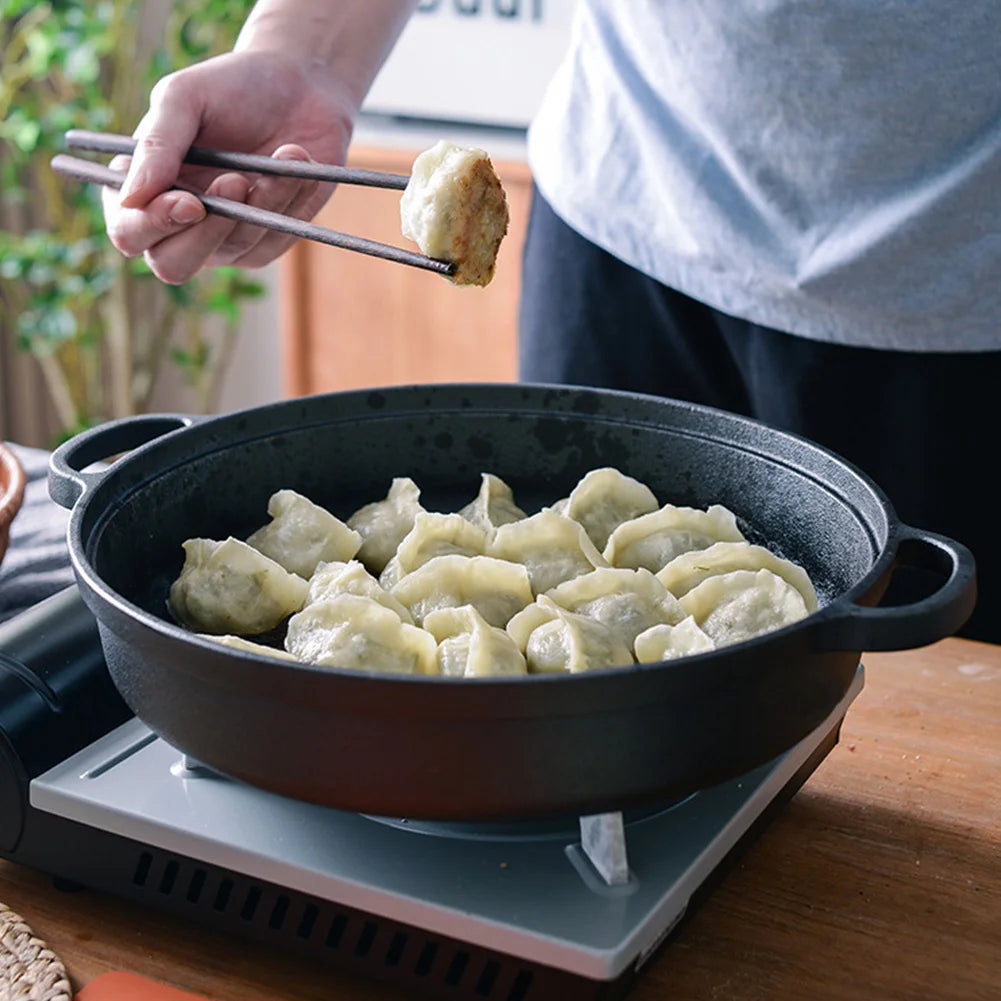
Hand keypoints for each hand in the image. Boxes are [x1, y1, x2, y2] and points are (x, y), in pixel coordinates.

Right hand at [104, 49, 355, 282]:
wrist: (298, 86)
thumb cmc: (230, 88)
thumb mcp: (184, 98)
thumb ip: (156, 144)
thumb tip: (130, 197)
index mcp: (142, 189)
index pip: (130, 232)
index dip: (153, 225)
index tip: (190, 201)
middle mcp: (178, 225)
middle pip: (173, 266)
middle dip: (204, 233)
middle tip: (234, 181)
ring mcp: (224, 240)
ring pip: (235, 246)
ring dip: (262, 199)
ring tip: (283, 153)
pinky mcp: (268, 241)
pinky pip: (275, 239)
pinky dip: (290, 197)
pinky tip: (297, 158)